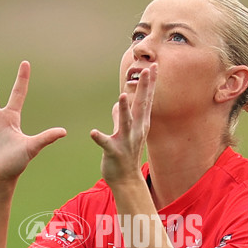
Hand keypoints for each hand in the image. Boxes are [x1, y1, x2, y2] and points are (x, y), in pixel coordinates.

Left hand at [90, 64, 155, 186]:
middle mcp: (136, 131)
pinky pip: (106, 144)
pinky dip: (100, 138)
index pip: (146, 100)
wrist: (126, 181)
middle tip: (148, 71)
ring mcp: (126, 142)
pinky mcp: (114, 152)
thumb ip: (121, 117)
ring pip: (125, 123)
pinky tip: (93, 132)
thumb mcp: (125, 133)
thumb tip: (119, 104)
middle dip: (144, 88)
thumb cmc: (125, 156)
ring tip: (121, 96)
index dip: (150, 84)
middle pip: (140, 106)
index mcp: (139, 124)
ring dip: (123, 110)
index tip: (154, 67)